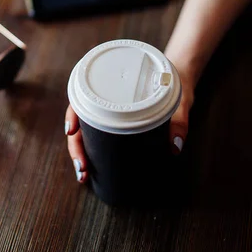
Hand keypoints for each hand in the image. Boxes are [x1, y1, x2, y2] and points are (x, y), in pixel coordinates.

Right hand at [65, 69, 194, 181]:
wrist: (180, 76)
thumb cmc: (176, 81)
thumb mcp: (179, 100)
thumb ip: (179, 121)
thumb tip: (174, 147)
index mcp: (113, 84)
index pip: (84, 97)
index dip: (73, 114)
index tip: (71, 132)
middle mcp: (106, 98)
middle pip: (81, 120)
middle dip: (76, 146)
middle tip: (82, 169)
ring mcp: (111, 112)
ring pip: (86, 130)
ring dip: (81, 152)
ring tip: (84, 174)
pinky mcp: (119, 122)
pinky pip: (98, 133)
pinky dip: (91, 151)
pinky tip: (91, 167)